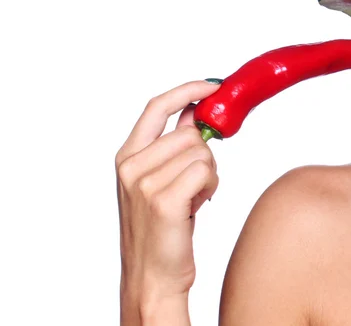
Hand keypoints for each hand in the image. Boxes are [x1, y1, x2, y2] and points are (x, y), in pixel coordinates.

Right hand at [115, 80, 221, 303]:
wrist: (152, 276)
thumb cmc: (161, 229)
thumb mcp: (160, 179)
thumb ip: (174, 144)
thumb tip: (197, 112)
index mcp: (127, 156)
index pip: (157, 106)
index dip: (187, 90)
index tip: (213, 85)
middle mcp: (131, 165)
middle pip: (190, 133)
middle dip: (205, 155)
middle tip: (197, 184)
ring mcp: (145, 183)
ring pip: (202, 152)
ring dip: (210, 175)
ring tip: (194, 198)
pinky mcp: (163, 200)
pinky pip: (206, 172)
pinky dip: (211, 187)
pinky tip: (198, 205)